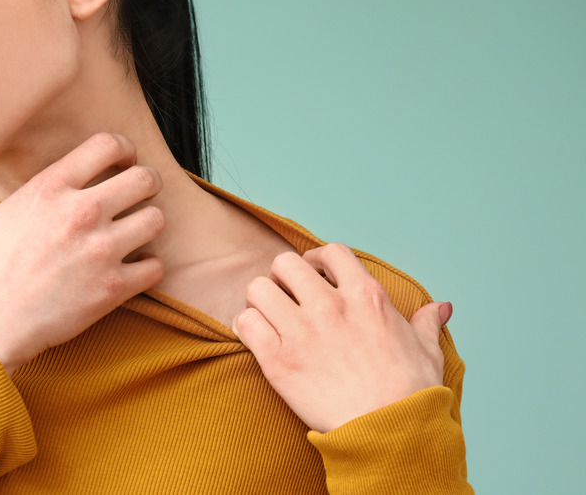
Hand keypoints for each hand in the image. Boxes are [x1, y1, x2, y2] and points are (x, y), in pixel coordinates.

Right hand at [0, 133, 165, 373]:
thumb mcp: (11, 210)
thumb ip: (49, 189)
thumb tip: (78, 176)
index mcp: (51, 188)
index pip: (108, 144)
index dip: (125, 150)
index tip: (125, 163)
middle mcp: (80, 213)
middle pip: (145, 178)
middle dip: (148, 185)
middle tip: (141, 198)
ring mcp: (99, 250)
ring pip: (157, 220)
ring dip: (148, 227)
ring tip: (134, 236)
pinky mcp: (112, 288)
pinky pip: (155, 266)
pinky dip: (147, 269)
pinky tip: (131, 271)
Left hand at [232, 243, 451, 432]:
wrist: (389, 432)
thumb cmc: (410, 393)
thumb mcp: (427, 351)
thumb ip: (425, 322)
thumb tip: (440, 307)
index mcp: (365, 297)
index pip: (331, 253)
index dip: (316, 258)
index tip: (313, 273)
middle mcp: (330, 306)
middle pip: (285, 263)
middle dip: (281, 276)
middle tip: (284, 295)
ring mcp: (302, 331)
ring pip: (258, 288)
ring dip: (260, 300)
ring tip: (268, 316)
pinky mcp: (278, 360)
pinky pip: (245, 323)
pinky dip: (246, 327)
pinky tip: (257, 338)